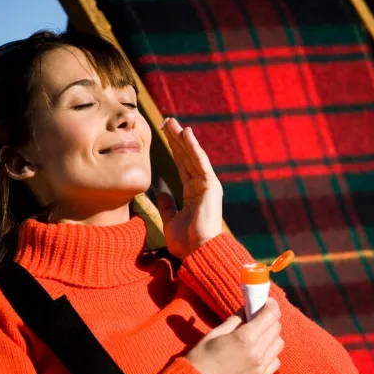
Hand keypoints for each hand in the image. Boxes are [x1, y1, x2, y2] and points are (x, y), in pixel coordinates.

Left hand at [158, 118, 222, 258]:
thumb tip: (163, 192)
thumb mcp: (171, 221)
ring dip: (183, 138)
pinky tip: (186, 133)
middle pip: (187, 157)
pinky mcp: (210, 186)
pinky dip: (194, 147)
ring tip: (172, 122)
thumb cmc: (187, 242)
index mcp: (193, 193)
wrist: (198, 252)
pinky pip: (200, 163)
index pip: (182, 165)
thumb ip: (168, 206)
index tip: (163, 134)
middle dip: (176, 139)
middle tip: (166, 121)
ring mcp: (207, 185)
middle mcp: (201, 186)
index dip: (173, 149)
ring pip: (193, 156)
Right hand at [186, 299, 283, 373]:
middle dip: (269, 320)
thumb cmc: (200, 358)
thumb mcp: (215, 333)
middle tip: (257, 318)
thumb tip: (247, 310)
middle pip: (276, 329)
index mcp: (245, 338)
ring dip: (271, 337)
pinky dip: (270, 354)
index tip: (266, 302)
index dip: (271, 305)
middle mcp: (258, 353)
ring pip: (278, 344)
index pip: (271, 315)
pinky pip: (275, 361)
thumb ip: (235, 320)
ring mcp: (260, 368)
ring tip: (257, 337)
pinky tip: (258, 353)